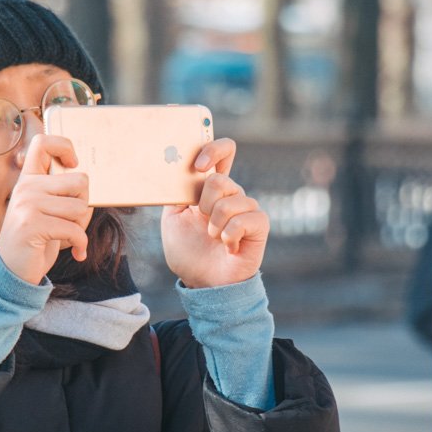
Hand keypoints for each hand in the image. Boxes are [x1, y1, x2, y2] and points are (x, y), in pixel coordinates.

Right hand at [0, 134, 92, 284]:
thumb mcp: (46, 210)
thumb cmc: (37, 239)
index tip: (73, 164)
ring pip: (80, 207)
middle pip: (79, 180)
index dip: (64, 146)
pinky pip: (74, 229)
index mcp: (28, 179)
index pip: (43, 143)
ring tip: (70, 236)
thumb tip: (86, 182)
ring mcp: (26, 205)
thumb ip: (60, 192)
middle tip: (74, 221)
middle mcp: (26, 187)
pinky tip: (77, 252)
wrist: (13, 271)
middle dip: (85, 204)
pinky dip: (81, 244)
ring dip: (82, 227)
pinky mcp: (32, 225)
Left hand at [161, 138, 268, 288]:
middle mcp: (232, 194)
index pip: (222, 153)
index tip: (198, 164)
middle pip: (221, 179)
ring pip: (229, 201)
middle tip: (201, 219)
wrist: (203, 283)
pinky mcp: (259, 225)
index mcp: (210, 188)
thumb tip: (175, 168)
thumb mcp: (172, 218)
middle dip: (204, 202)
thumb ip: (175, 192)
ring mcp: (247, 209)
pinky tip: (228, 247)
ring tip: (213, 238)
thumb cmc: (188, 251)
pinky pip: (244, 219)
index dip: (213, 149)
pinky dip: (229, 235)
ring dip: (214, 224)